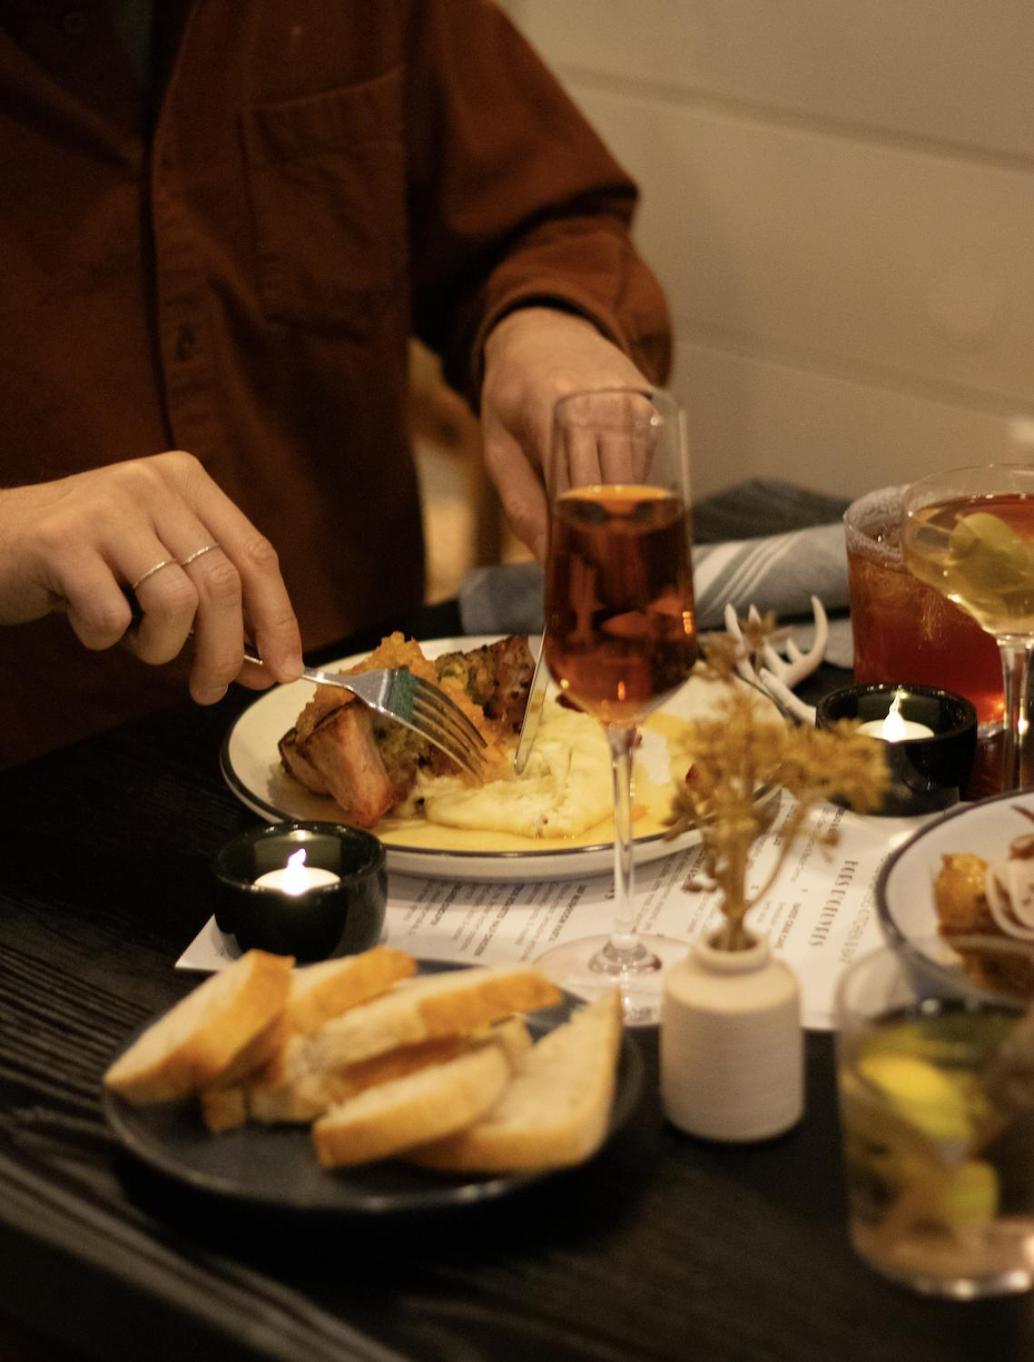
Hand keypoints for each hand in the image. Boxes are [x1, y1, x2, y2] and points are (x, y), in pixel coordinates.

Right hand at [0, 451, 302, 702]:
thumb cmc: (83, 564)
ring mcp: (107, 507)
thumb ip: (214, 608)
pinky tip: (84, 621)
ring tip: (132, 641)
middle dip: (225, 652)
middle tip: (210, 692)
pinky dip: (105, 640)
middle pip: (223, 584)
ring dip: (160, 646)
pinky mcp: (62, 540)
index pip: (257, 555)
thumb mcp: (157, 569)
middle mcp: (153, 483)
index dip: (278, 619)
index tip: (286, 671)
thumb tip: (271, 666)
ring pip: (176, 602)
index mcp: (187, 482)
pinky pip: (112, 618)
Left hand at [480, 307, 651, 561]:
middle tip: (600, 579)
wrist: (546, 335)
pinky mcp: (652, 411)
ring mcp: (633, 403)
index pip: (576, 488)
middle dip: (606, 538)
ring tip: (610, 554)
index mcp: (552, 406)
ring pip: (639, 485)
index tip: (579, 572)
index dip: (580, 535)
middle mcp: (601, 401)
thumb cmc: (514, 397)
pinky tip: (617, 509)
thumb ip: (522, 507)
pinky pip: (649, 468)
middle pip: (614, 492)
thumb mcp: (499, 450)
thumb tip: (551, 564)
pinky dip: (635, 495)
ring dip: (626, 521)